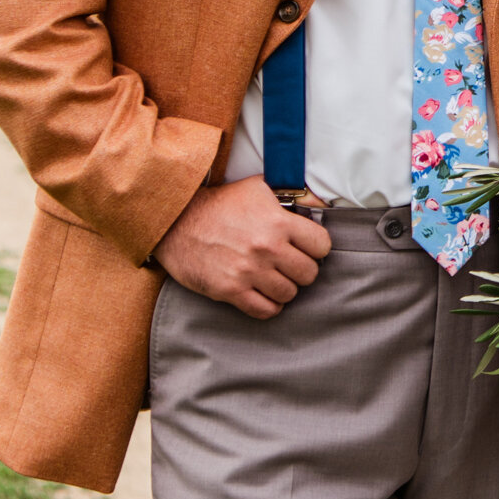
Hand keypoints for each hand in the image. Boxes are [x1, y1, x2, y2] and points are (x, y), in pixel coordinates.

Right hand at [151, 176, 331, 318]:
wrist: (177, 222)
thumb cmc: (220, 204)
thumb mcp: (258, 188)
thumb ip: (292, 195)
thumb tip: (320, 202)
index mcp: (278, 222)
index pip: (321, 245)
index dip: (316, 247)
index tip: (308, 247)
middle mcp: (266, 248)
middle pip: (308, 273)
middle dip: (302, 269)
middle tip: (290, 264)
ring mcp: (248, 271)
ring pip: (289, 294)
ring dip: (285, 288)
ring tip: (275, 278)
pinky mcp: (230, 290)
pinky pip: (265, 310)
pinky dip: (269, 305)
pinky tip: (263, 294)